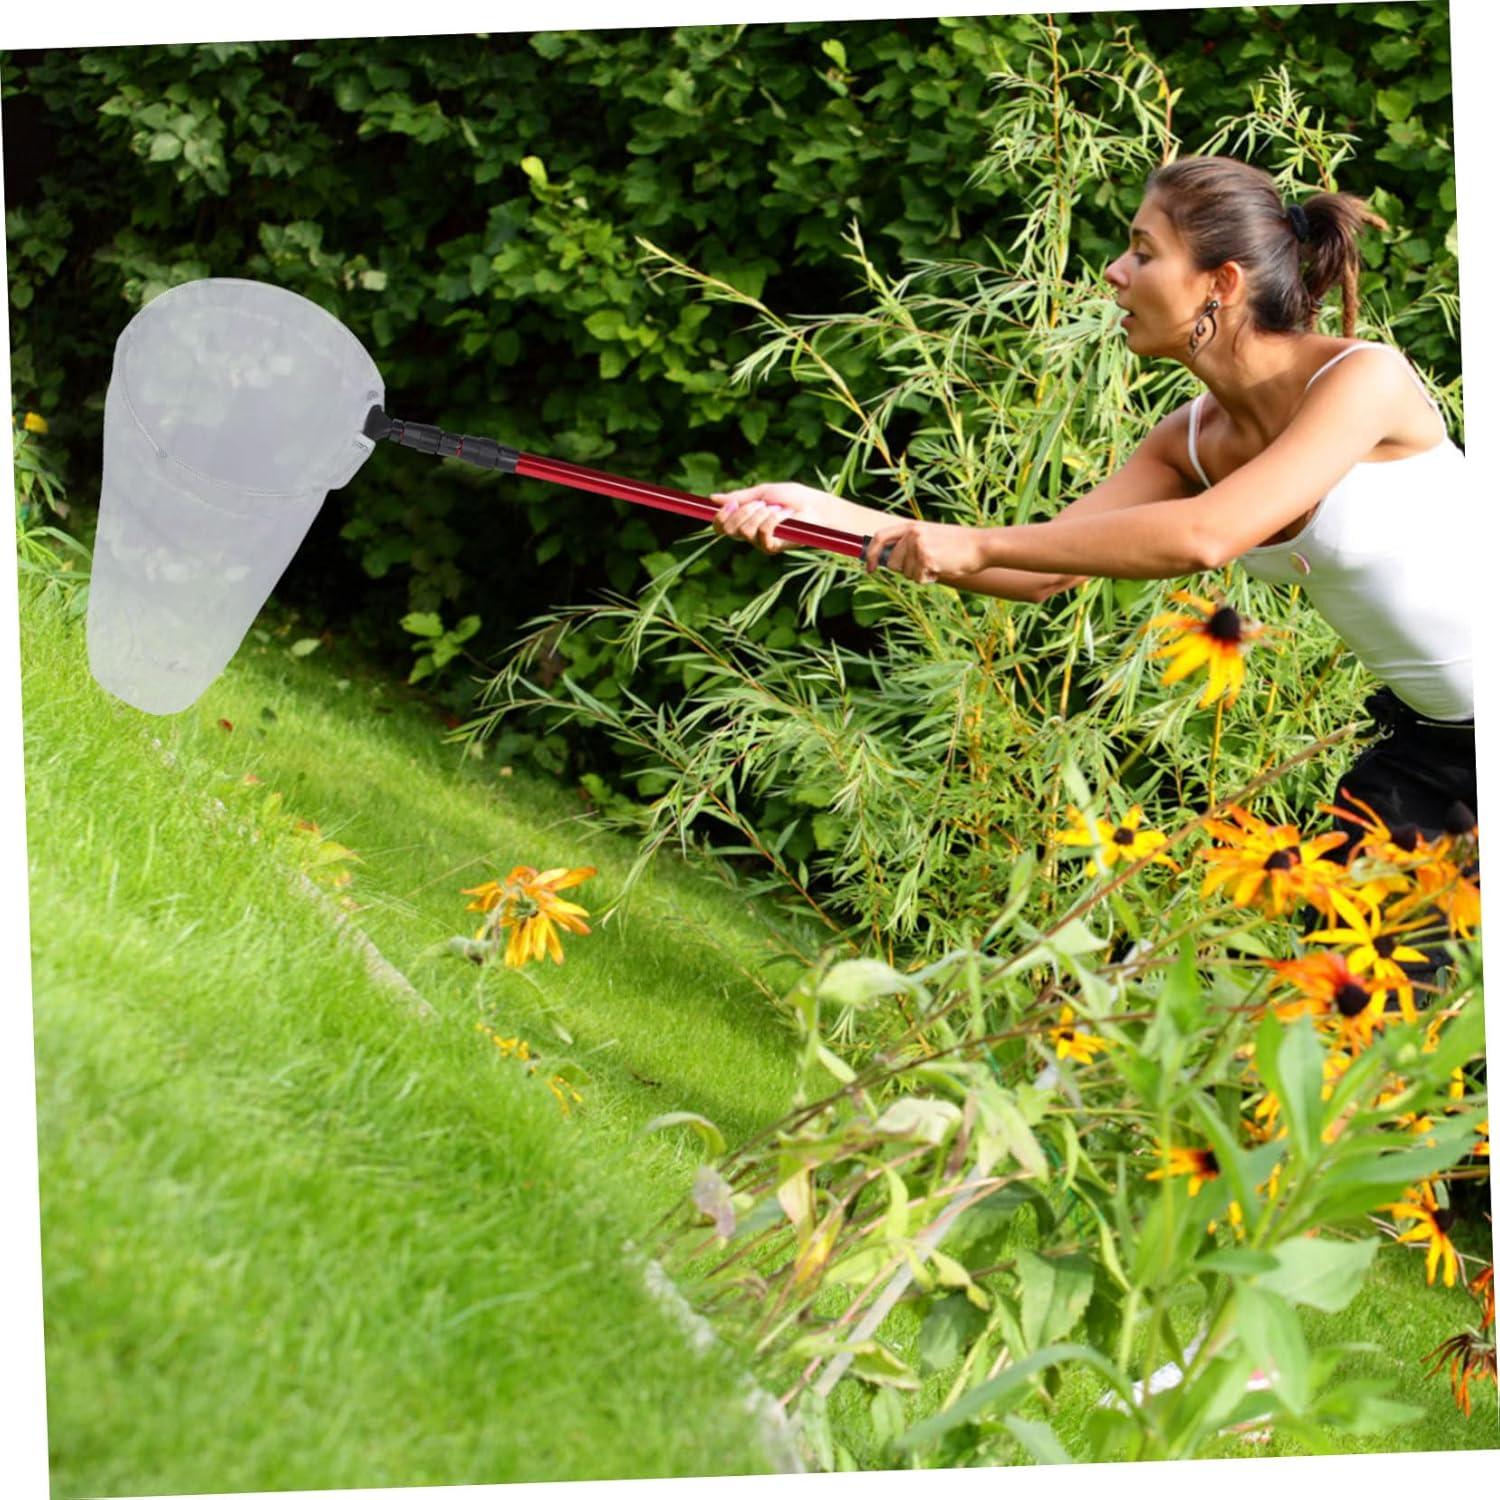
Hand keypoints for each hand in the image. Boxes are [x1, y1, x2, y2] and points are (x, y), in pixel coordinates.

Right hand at [711, 482, 828, 554]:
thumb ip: (739, 497)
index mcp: (745, 520)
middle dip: (742, 511)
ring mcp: (760, 543)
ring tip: (777, 509)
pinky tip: (784, 516)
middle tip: (762, 504)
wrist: (816, 506)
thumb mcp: (763, 492)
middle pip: (728, 529)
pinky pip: (761, 534)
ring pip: (744, 530)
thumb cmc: (793, 498)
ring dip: (761, 513)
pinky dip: (772, 520)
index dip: (720, 516)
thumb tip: (712, 498)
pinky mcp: (772, 548)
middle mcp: (749, 535)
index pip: (720, 526)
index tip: (730, 504)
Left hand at [862, 520, 991, 582]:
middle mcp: (912, 533)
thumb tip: (887, 561)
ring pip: (906, 574)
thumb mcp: (931, 536)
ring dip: (920, 575)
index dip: (871, 554)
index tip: (869, 568)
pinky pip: (919, 579)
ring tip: (939, 563)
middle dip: (906, 570)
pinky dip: (930, 579)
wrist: (981, 546)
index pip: (880, 537)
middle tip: (926, 565)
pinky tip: (943, 568)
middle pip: (892, 563)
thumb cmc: (958, 545)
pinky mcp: (926, 558)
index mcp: (911, 526)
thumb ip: (910, 544)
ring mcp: (918, 545)